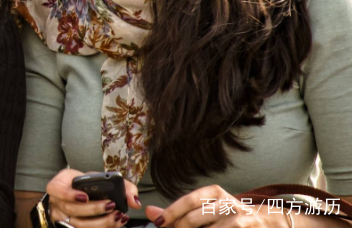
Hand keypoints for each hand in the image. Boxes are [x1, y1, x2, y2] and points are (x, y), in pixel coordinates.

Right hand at [46, 169, 139, 227]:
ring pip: (78, 225)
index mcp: (58, 185)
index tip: (85, 196)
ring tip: (117, 216)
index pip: (57, 189)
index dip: (69, 194)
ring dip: (100, 222)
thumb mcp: (98, 178)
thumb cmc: (86, 185)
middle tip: (111, 205)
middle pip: (72, 210)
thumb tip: (134, 202)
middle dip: (93, 209)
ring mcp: (62, 219)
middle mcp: (57, 203)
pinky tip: (115, 224)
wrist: (76, 194)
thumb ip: (121, 185)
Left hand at [145, 185, 288, 227]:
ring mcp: (239, 217)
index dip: (171, 213)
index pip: (188, 201)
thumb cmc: (227, 217)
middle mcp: (227, 202)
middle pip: (194, 219)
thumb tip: (148, 211)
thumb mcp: (204, 210)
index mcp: (214, 192)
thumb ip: (177, 212)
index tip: (158, 223)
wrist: (267, 223)